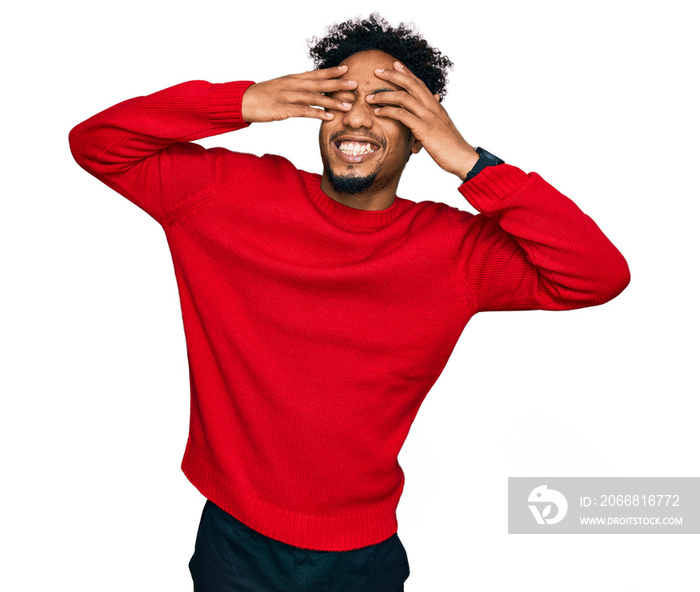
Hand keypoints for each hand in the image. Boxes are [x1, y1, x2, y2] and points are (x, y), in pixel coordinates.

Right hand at [241, 66, 356, 122]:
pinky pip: (304, 111)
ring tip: (348, 105)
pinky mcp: (283, 109)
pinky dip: (318, 113)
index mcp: (292, 79)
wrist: (243, 101)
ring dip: (333, 101)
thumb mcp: (281, 87)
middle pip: (319, 84)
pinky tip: (329, 117)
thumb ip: (296, 87)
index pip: (315, 73)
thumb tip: (310, 89)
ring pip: (314, 98)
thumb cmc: (263, 96)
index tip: (347, 68)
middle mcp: (292, 85)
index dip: (331, 71)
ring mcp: (288, 97)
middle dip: (338, 84)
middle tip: (355, 84)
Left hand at [368, 62, 478, 179]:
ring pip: (403, 97)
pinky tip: (378, 112)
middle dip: (392, 75)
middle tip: (376, 71)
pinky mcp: (424, 128)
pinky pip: (403, 115)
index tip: (394, 65)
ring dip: (384, 96)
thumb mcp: (441, 127)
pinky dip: (388, 111)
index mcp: (436, 105)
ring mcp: (428, 116)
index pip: (419, 83)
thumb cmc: (450, 146)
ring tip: (370, 97)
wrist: (462, 157)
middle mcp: (432, 106)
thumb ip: (433, 117)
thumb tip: (428, 113)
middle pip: (410, 84)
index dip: (406, 72)